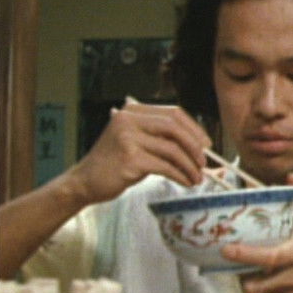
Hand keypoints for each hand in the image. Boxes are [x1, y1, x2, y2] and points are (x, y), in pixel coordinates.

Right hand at [66, 98, 211, 204]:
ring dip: (190, 166)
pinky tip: (185, 182)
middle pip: (175, 128)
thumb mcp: (137, 143)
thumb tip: (200, 148)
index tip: (206, 144)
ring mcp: (128, 138)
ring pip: (172, 149)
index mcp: (133, 111)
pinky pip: (165, 166)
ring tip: (196, 178)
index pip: (173, 113)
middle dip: (194, 147)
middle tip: (203, 163)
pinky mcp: (130, 159)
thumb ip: (162, 140)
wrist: (85, 181)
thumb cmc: (115, 164)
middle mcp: (129, 120)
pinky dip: (180, 175)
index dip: (194, 128)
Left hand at [221, 173, 292, 292]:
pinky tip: (272, 272)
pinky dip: (264, 284)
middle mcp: (288, 278)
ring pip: (256, 290)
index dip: (242, 254)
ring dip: (250, 277)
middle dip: (238, 273)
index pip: (265, 258)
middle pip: (251, 285)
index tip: (226, 248)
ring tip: (251, 263)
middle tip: (234, 258)